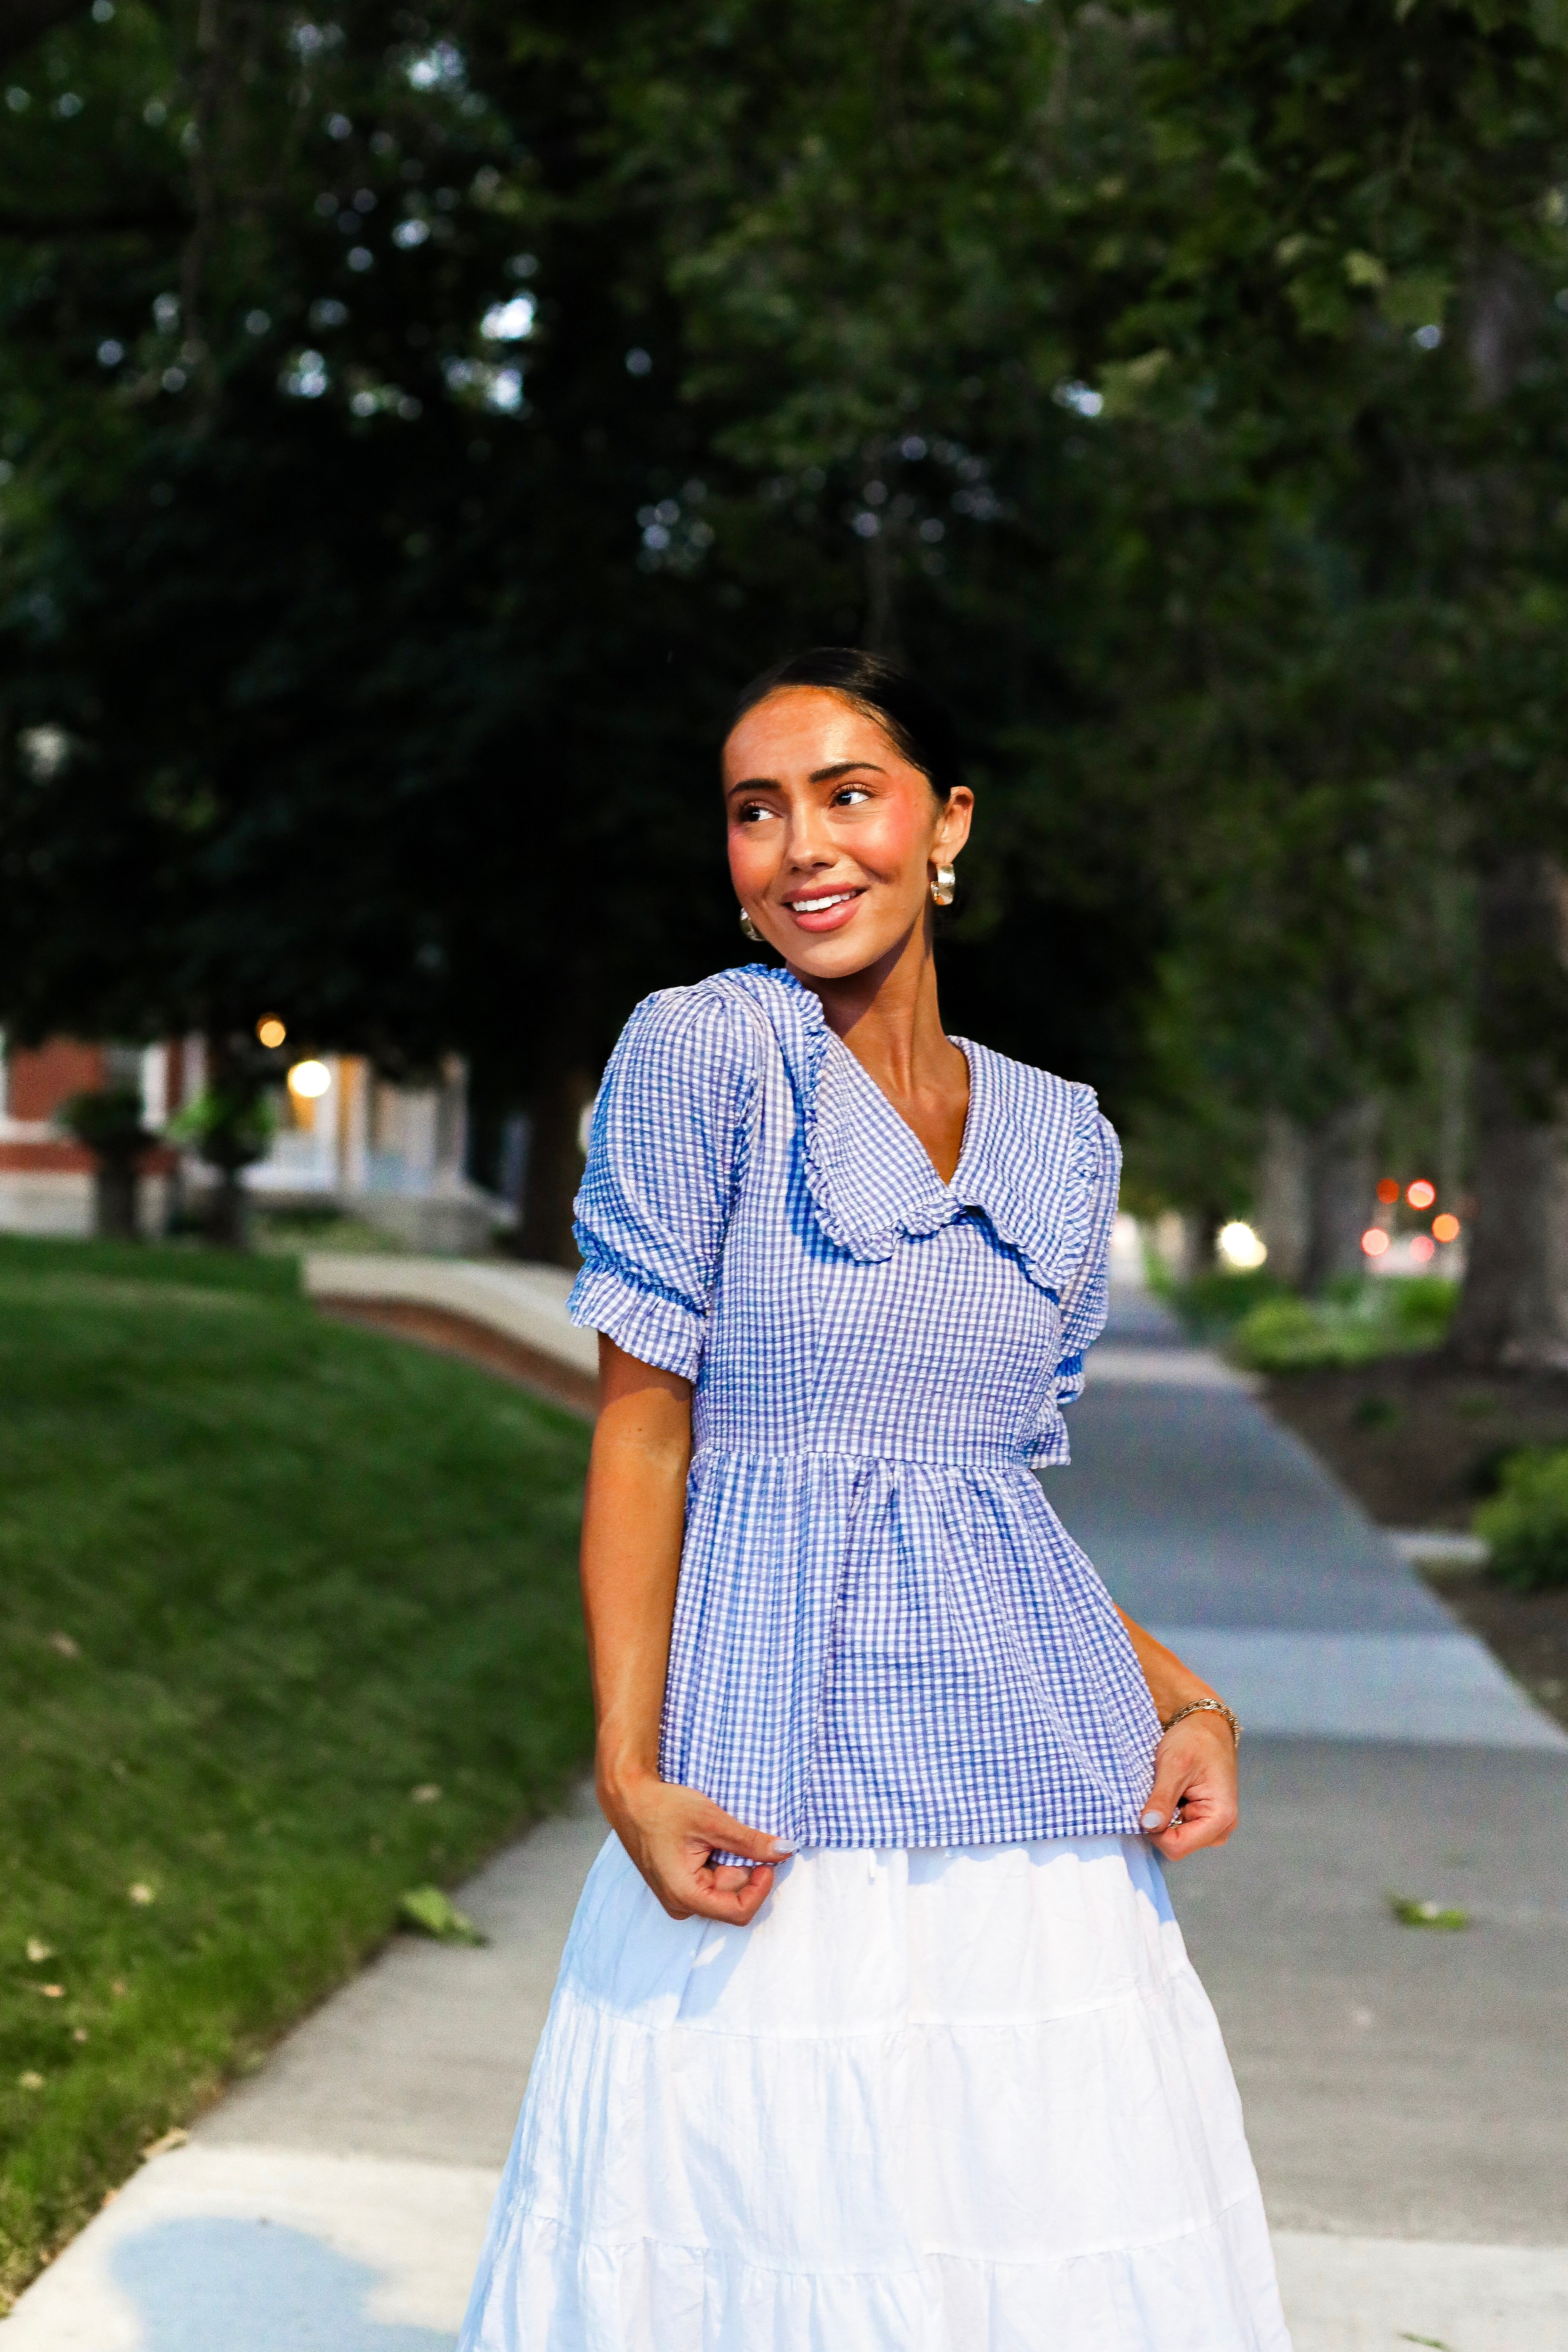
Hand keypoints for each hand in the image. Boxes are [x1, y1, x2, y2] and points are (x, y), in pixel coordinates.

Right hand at [600, 1769, 790, 1923]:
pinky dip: (720, 1862)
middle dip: (744, 1868)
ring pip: (724, 1888)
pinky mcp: (680, 1886)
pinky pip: (712, 1882)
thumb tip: (785, 1850)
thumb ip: (750, 1841)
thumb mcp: (712, 1821)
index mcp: (685, 1895)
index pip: (739, 1912)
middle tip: (738, 1836)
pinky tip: (709, 1842)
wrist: (631, 1799)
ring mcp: (679, 1897)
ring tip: (717, 1835)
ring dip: (731, 1863)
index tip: (769, 1859)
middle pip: (733, 1897)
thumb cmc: (664, 1809)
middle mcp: (681, 1904)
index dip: (761, 1887)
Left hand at [1139, 1712, 1238, 1860]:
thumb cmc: (1195, 1741)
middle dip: (1160, 1824)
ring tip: (1163, 1789)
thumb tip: (1148, 1826)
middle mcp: (1221, 1827)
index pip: (1178, 1846)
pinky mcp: (1203, 1818)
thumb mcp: (1174, 1766)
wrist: (1206, 1726)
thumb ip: (1162, 1799)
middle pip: (1177, 1844)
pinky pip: (1179, 1826)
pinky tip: (1168, 1792)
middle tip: (1155, 1793)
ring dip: (1164, 1817)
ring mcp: (1212, 1824)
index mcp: (1220, 1817)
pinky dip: (1167, 1812)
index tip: (1145, 1807)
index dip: (1155, 1832)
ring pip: (1176, 1836)